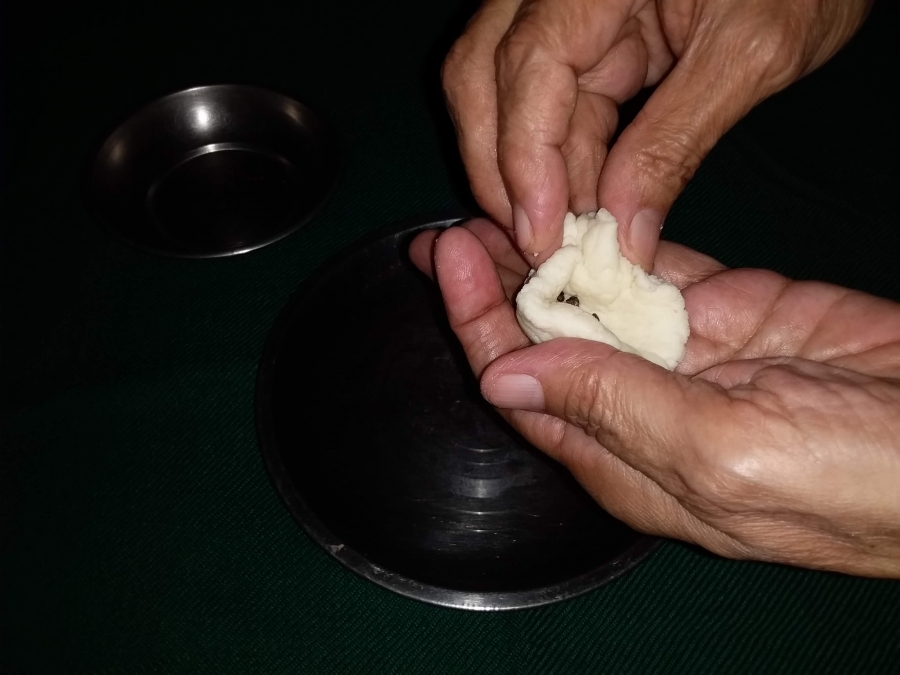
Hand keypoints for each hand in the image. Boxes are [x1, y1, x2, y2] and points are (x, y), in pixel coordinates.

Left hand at [410, 223, 899, 576]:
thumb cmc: (845, 479)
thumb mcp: (717, 452)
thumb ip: (611, 410)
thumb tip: (503, 379)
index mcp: (621, 457)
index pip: (522, 388)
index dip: (478, 324)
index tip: (449, 258)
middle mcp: (637, 407)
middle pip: (544, 341)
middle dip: (494, 287)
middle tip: (452, 228)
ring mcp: (681, 355)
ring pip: (591, 301)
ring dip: (544, 259)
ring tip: (498, 207)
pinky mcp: (725, 312)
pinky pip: (654, 271)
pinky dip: (615, 242)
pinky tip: (575, 213)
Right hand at [442, 0, 870, 266]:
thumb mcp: (751, 54)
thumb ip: (674, 144)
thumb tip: (621, 237)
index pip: (527, 69)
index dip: (525, 162)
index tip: (543, 239)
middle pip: (480, 81)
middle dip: (501, 173)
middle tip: (539, 248)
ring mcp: (563, 9)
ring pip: (503, 98)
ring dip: (530, 175)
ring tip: (569, 238)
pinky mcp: (584, 35)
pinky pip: (549, 103)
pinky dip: (562, 160)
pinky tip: (587, 204)